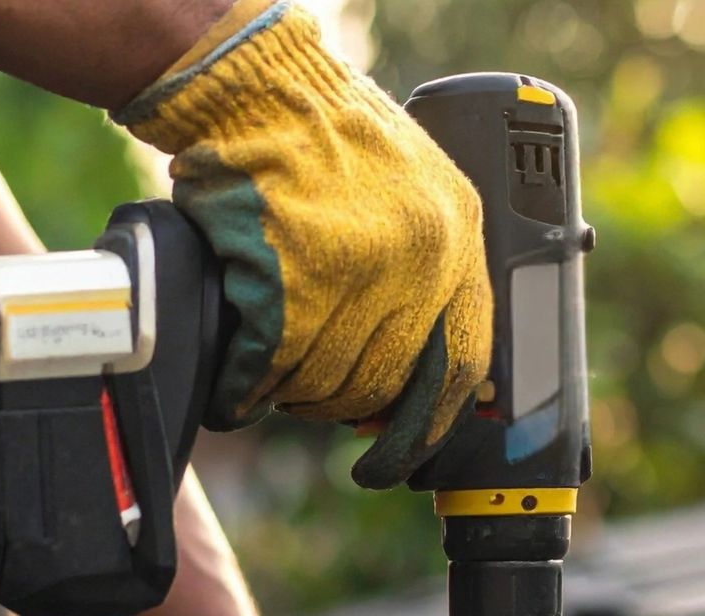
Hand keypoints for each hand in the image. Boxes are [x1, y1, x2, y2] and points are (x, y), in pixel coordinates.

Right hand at [115, 0, 490, 463]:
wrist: (257, 83)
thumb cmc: (326, 127)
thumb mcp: (416, 183)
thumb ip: (431, 261)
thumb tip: (425, 358)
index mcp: (457, 237)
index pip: (465, 359)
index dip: (435, 415)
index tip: (412, 443)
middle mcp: (418, 262)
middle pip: (386, 382)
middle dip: (348, 407)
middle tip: (319, 402)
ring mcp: (355, 276)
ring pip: (327, 383)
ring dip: (293, 394)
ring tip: (273, 374)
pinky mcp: (291, 284)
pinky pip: (273, 370)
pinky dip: (248, 388)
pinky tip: (240, 382)